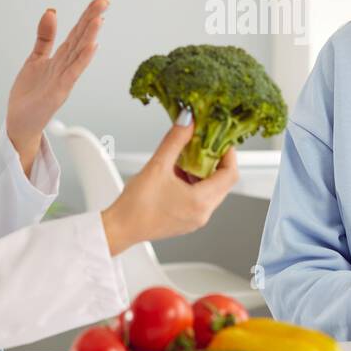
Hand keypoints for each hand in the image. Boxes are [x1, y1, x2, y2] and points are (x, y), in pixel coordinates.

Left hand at [6, 0, 107, 156]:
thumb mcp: (35, 58)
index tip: (100, 0)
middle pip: (80, 38)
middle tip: (105, 0)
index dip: (87, 15)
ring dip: (90, 36)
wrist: (20, 123)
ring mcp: (63, 79)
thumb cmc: (30, 95)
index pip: (76, 32)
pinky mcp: (58, 92)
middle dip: (92, 19)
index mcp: (60, 58)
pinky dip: (82, 60)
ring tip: (99, 18)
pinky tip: (91, 46)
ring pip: (79, 53)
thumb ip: (45, 36)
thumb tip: (51, 12)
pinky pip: (72, 73)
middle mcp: (65, 67)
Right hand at [100, 111, 238, 256]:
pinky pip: (201, 199)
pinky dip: (195, 184)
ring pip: (212, 191)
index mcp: (200, 202)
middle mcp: (202, 213)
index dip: (228, 154)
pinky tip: (178, 175)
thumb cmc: (135, 206)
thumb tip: (187, 122)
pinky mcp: (187, 221)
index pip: (230, 174)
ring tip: (185, 160)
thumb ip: (175, 140)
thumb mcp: (157, 165)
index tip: (221, 141)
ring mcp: (196, 219)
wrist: (120, 228)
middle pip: (223, 182)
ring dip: (203, 173)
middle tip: (203, 145)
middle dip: (214, 161)